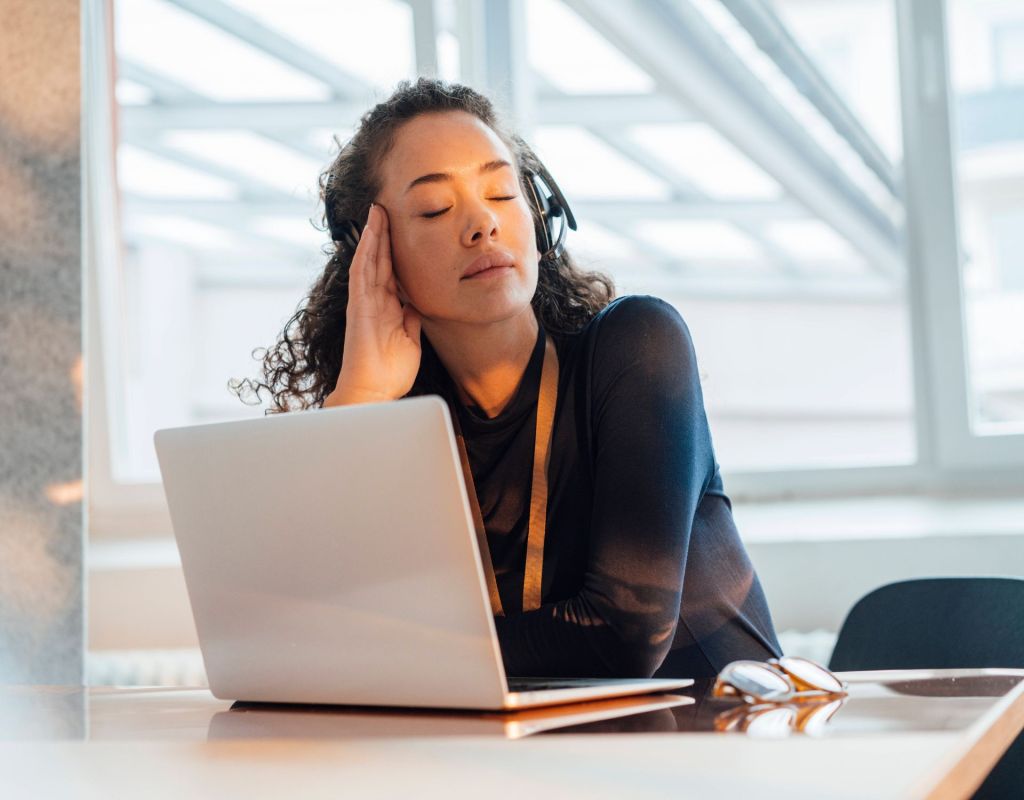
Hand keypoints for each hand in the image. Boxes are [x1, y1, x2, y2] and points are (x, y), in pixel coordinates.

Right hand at [326, 204, 421, 405]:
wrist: (374, 391)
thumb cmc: (390, 372)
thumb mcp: (411, 339)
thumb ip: (412, 319)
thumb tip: (418, 303)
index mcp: (387, 307)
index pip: (391, 272)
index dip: (395, 250)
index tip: (402, 228)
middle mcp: (374, 301)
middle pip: (379, 260)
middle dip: (383, 234)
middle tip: (386, 208)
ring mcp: (364, 302)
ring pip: (368, 261)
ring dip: (372, 236)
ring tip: (377, 211)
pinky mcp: (358, 307)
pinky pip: (361, 275)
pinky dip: (365, 254)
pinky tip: (369, 235)